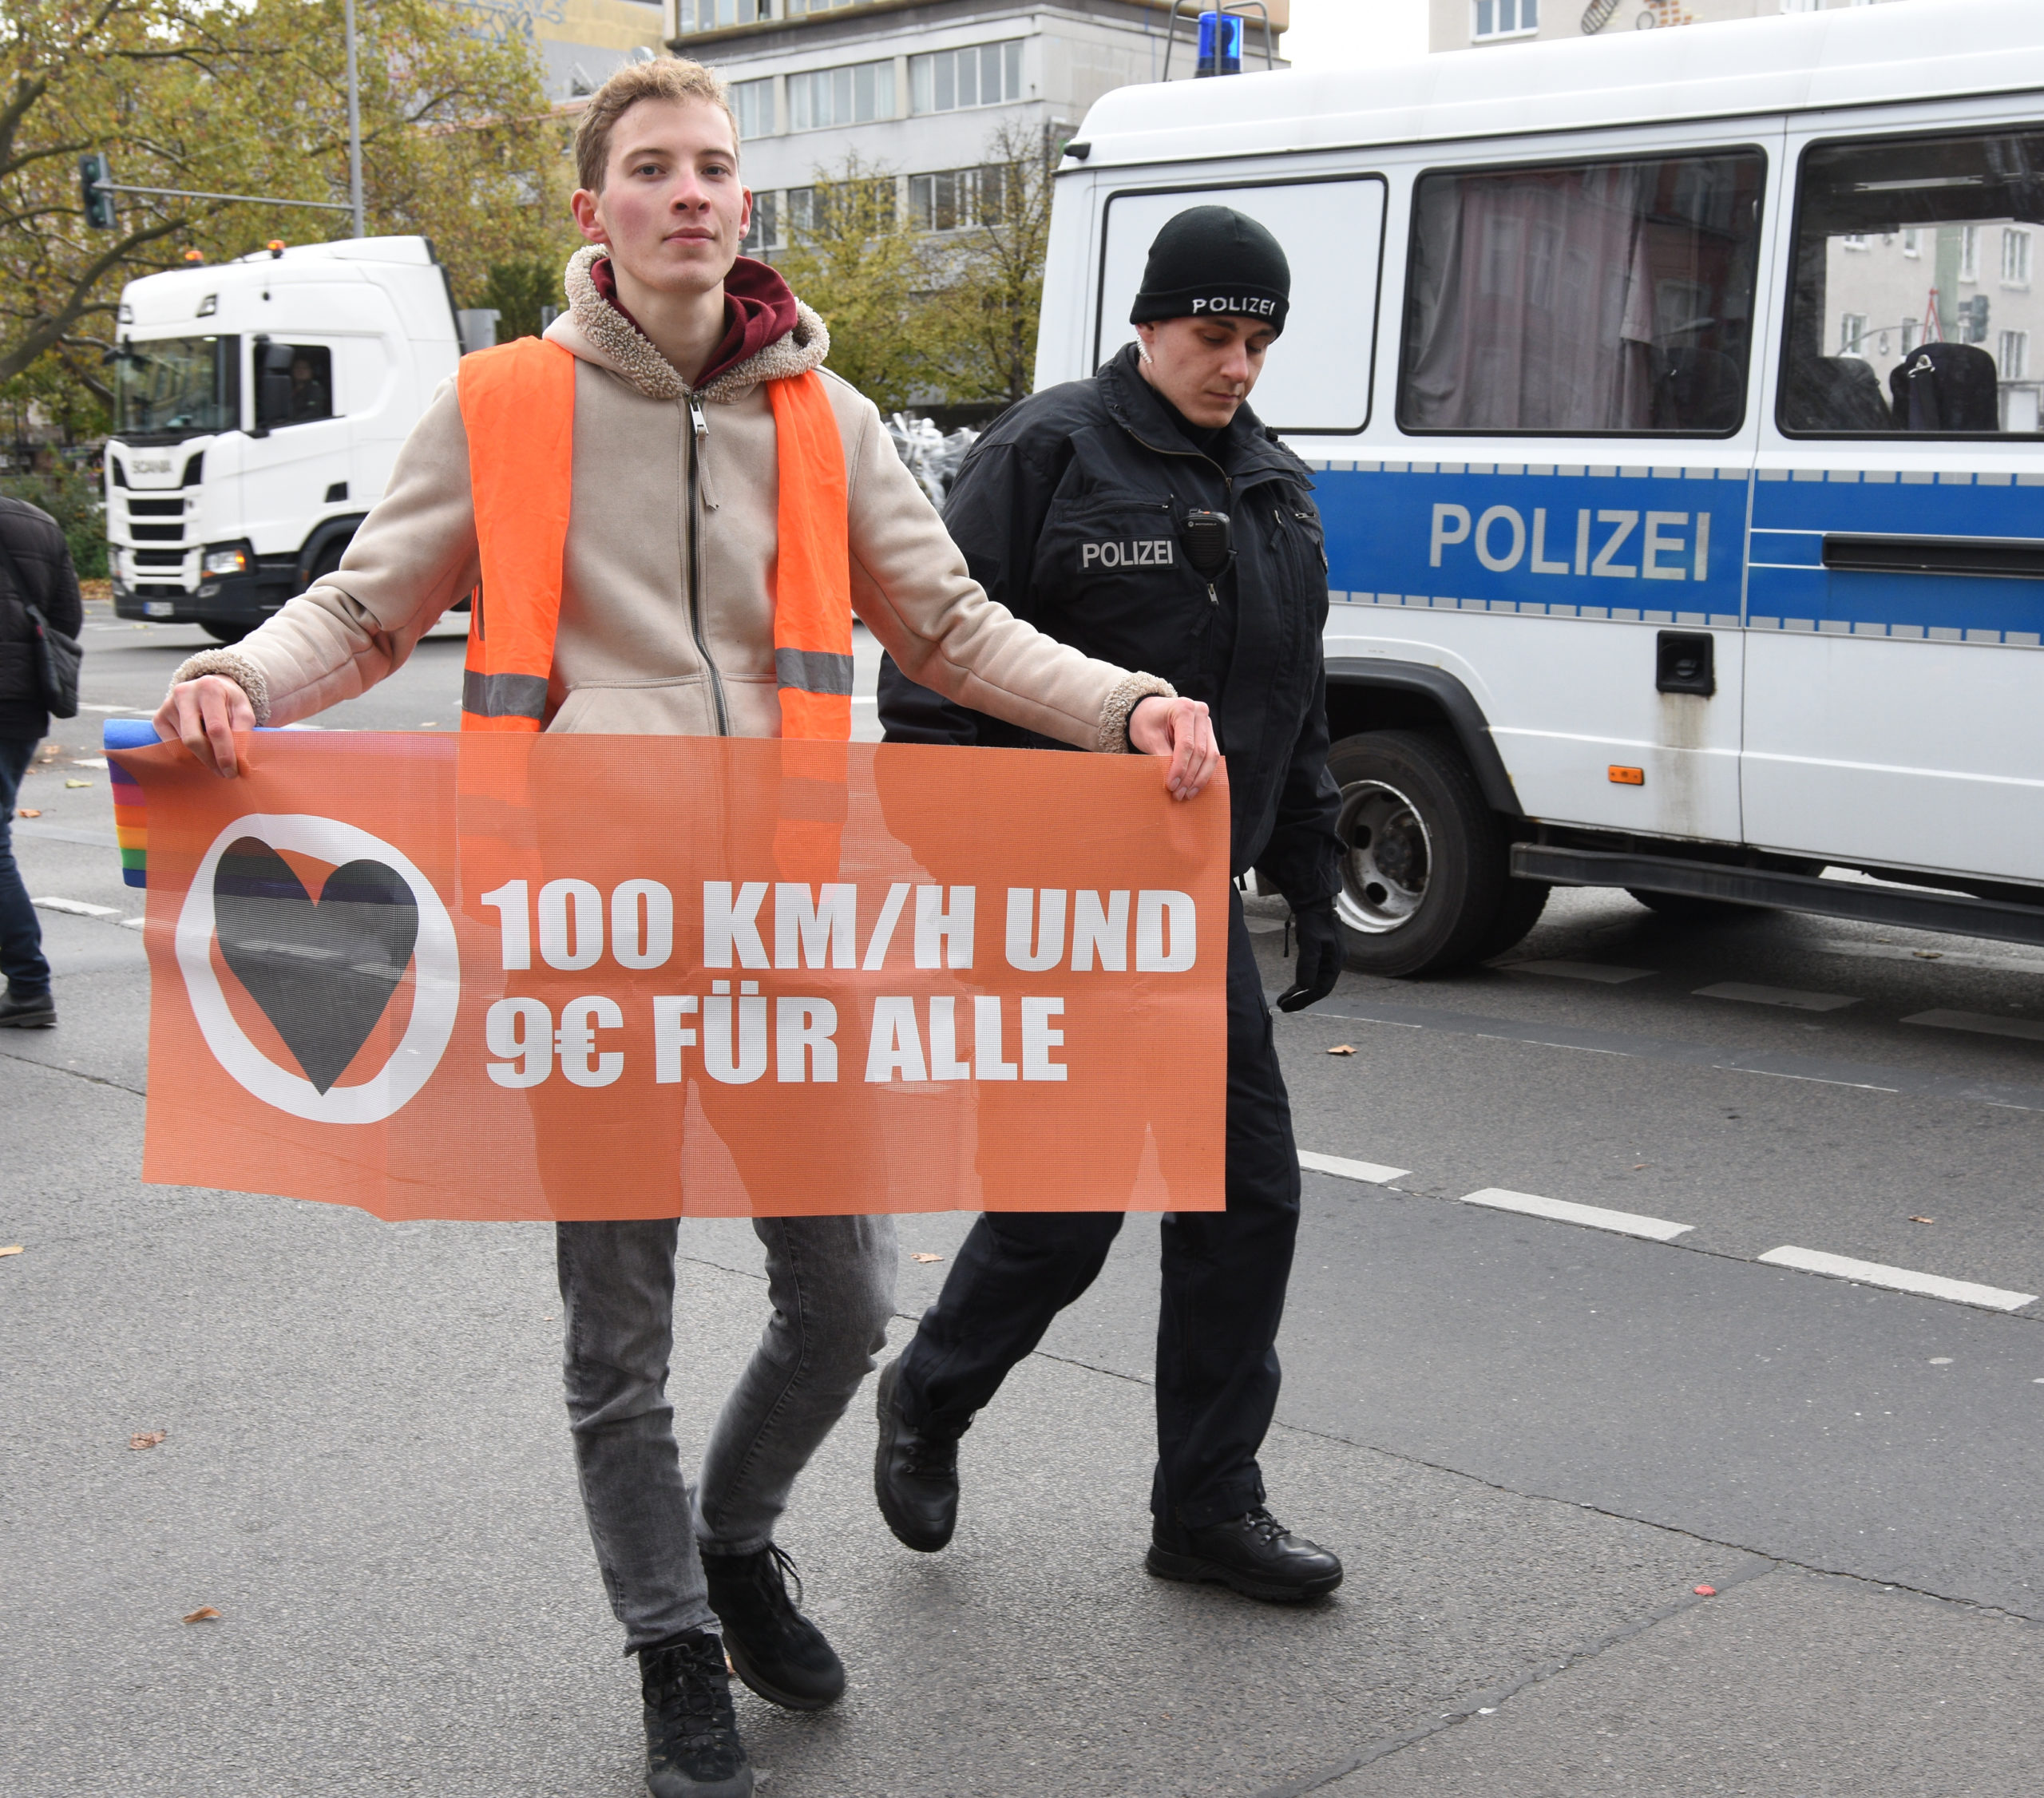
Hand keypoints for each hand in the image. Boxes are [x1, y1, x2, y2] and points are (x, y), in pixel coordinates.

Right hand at [154, 674, 255, 777]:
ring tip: (215, 756)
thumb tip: (241, 765)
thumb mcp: (243, 711)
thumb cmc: (228, 701)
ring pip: (181, 746)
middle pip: (193, 740)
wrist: (209, 688)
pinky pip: (171, 746)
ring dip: (200, 758)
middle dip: (210, 761)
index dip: (224, 755)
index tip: (233, 772)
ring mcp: (167, 705)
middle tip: (224, 773)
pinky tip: (200, 748)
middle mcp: (184, 693)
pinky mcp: (158, 718)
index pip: (216, 729)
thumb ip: (244, 735)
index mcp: (210, 689)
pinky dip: (188, 754)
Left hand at [1128, 695, 1218, 799]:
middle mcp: (1200, 712)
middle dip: (1189, 776)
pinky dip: (1203, 773)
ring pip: (1211, 756)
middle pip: (1200, 751)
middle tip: (1178, 794)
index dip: (1180, 768)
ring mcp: (1207, 722)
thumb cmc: (1146, 722)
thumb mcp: (1149, 738)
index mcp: (1184, 708)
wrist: (1149, 711)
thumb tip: (1174, 781)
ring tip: (1187, 794)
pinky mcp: (1209, 733)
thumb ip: (1162, 756)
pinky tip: (1193, 787)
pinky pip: (1211, 756)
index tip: (1171, 785)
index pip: (1186, 744)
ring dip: (1199, 778)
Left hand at [1276, 898, 1342, 1012]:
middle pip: (1318, 988)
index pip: (1321, 988)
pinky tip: (1291, 989)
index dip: (1305, 999)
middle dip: (1300, 999)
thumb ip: (1308, 963)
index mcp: (1336, 961)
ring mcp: (1328, 959)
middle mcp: (1334, 963)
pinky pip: (1311, 975)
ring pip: (1314, 982)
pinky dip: (1300, 983)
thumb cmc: (1314, 919)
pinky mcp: (1320, 956)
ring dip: (1299, 993)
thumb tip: (1304, 987)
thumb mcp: (1310, 941)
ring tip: (1283, 1000)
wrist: (1315, 902)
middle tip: (1282, 1006)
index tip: (1287, 1005)